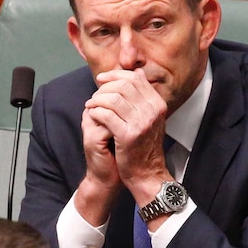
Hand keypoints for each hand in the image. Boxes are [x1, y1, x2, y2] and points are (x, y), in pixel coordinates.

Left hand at [84, 68, 171, 203]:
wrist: (147, 174)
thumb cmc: (144, 146)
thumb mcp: (150, 117)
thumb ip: (143, 96)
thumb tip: (137, 73)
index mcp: (157, 104)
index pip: (134, 78)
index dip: (115, 75)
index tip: (101, 79)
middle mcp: (152, 111)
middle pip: (123, 85)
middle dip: (104, 87)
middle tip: (94, 94)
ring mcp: (141, 123)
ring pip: (113, 99)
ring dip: (97, 100)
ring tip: (91, 105)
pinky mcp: (128, 135)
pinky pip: (106, 115)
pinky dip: (96, 112)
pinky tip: (92, 115)